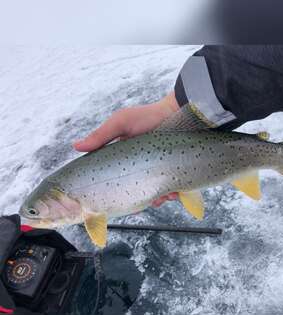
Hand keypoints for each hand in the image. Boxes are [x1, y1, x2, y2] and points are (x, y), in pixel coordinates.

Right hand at [73, 92, 179, 206]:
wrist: (174, 112)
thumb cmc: (146, 116)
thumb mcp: (120, 123)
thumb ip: (101, 136)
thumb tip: (76, 146)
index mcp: (124, 159)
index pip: (116, 180)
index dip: (116, 191)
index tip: (114, 201)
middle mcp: (140, 167)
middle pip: (136, 190)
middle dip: (138, 199)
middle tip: (141, 202)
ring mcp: (156, 170)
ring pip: (153, 192)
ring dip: (156, 199)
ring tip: (160, 198)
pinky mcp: (172, 170)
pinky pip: (170, 187)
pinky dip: (170, 193)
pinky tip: (172, 193)